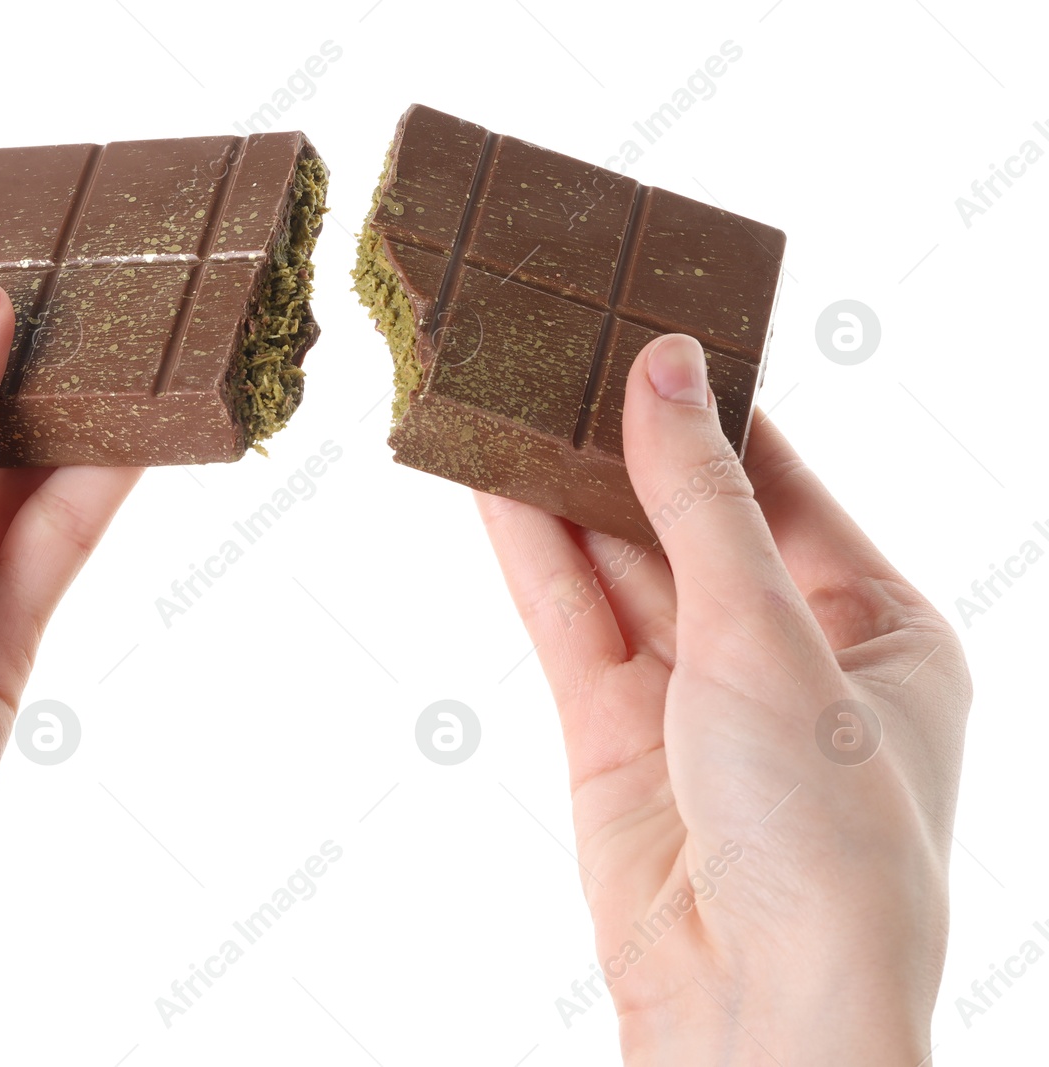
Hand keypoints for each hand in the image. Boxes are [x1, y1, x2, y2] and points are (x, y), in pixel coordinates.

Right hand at [478, 334, 969, 1064]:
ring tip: (508, 392)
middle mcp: (786, 654)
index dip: (715, 406)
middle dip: (625, 442)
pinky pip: (569, 621)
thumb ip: (700, 499)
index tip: (652, 325)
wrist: (760, 1010)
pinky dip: (530, 551)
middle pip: (689, 517)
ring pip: (617, 564)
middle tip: (560, 346)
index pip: (783, 483)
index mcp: (878, 624)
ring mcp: (694, 697)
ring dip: (564, 487)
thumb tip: (669, 369)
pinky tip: (491, 480)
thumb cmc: (828, 835)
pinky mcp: (613, 735)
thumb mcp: (771, 635)